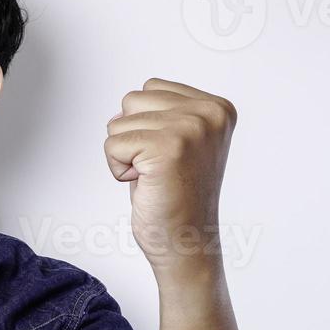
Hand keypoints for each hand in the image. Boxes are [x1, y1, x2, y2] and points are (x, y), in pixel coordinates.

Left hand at [104, 78, 236, 279]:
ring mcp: (190, 128)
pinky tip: (145, 184)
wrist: (187, 241)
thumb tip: (122, 107)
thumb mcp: (179, 141)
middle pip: (132, 101)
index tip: (170, 155)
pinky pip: (112, 145)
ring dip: (126, 153)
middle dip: (133, 136)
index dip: (147, 124)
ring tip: (153, 175)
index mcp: (217, 107)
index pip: (151, 88)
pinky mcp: (167, 148)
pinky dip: (118, 168)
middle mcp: (209, 113)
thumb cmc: (178, 196)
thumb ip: (162, 113)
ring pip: (118, 122)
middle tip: (159, 167)